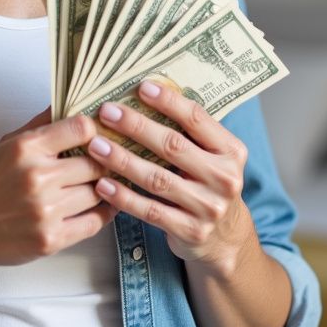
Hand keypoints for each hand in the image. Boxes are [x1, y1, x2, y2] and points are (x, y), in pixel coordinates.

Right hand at [0, 108, 116, 277]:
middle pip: (95, 162)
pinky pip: (94, 223)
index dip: (93, 130)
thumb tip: (67, 102)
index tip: (95, 136)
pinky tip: (102, 205)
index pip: (81, 128)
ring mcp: (45, 210)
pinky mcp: (51, 239)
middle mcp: (38, 177)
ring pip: (97, 192)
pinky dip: (103, 213)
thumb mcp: (7, 144)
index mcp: (26, 148)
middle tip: (107, 160)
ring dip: (103, 187)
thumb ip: (40, 124)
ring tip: (103, 182)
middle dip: (102, 161)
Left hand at [85, 80, 255, 271]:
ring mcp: (208, 207)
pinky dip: (124, 196)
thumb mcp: (213, 156)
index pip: (196, 119)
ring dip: (122, 160)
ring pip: (157, 179)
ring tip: (96, 146)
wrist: (226, 238)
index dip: (168, 101)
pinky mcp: (190, 231)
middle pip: (173, 146)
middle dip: (136, 126)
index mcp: (231, 151)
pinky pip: (150, 210)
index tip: (141, 87)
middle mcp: (224, 178)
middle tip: (107, 112)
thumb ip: (190, 132)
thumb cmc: (208, 183)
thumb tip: (147, 93)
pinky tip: (102, 183)